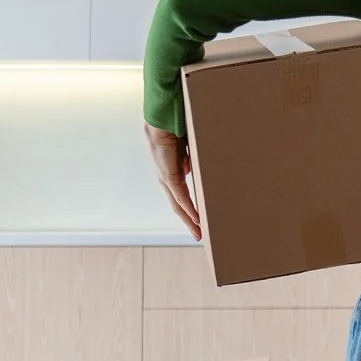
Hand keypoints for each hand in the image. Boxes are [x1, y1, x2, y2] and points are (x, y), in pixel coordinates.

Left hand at [147, 125, 200, 239]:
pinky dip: (189, 209)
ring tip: (199, 232)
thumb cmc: (172, 133)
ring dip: (190, 220)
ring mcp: (167, 180)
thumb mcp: (183, 151)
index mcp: (171, 175)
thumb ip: (185, 162)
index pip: (181, 198)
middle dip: (189, 222)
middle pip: (179, 207)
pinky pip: (181, 197)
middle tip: (198, 235)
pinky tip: (196, 218)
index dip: (189, 210)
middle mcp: (167, 181)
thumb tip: (188, 171)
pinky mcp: (168, 177)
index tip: (198, 221)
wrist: (161, 125)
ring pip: (179, 206)